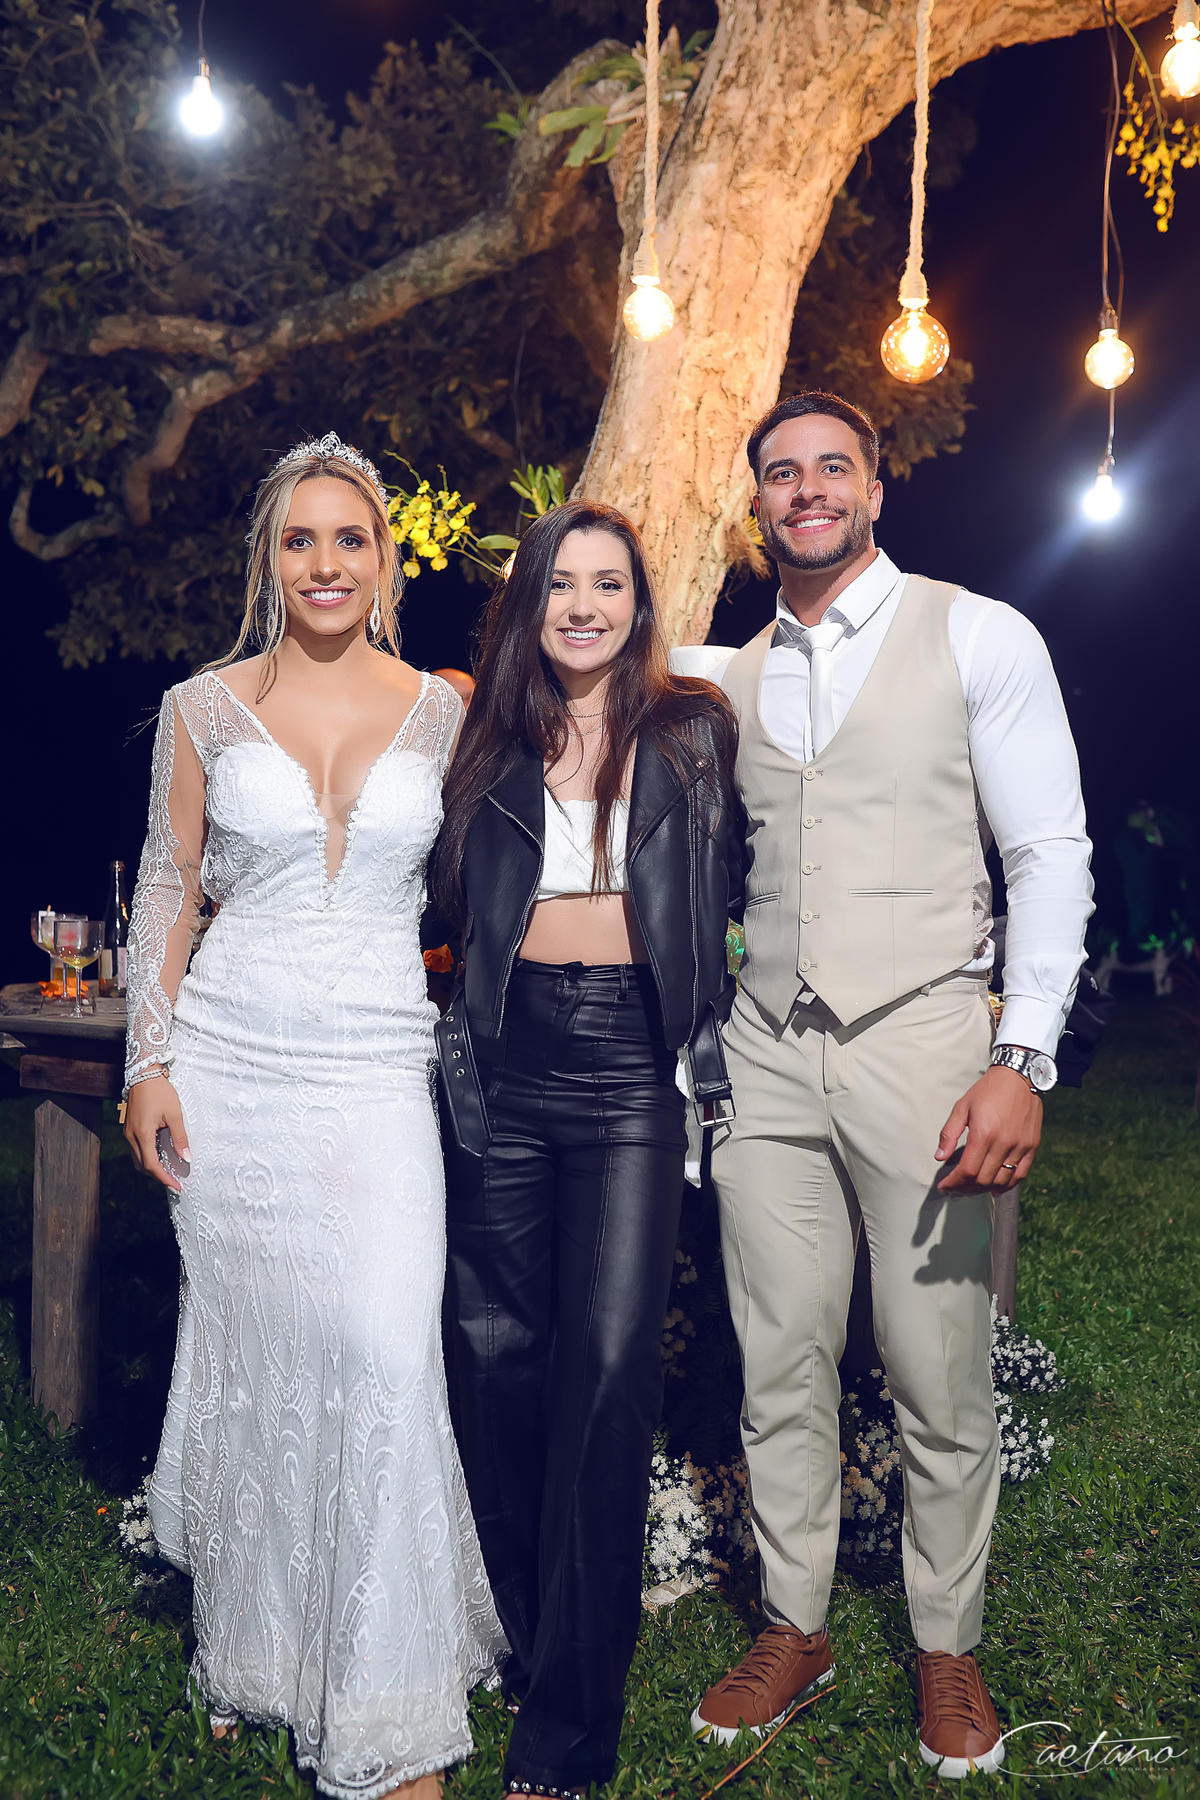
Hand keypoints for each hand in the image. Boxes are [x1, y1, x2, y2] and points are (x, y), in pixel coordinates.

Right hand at [124, 1071, 190, 1192]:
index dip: (164, 1178)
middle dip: (158, 1176)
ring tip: (167, 1172)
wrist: (143, 1074)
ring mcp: (128, 1133)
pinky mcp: (128, 1128)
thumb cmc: (160, 1092)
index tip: (176, 1186)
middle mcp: (131, 1137)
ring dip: (151, 1168)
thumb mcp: (175, 1114)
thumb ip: (180, 1137)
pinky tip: (158, 1157)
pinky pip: (136, 1150)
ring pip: (137, 1159)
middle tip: (174, 1182)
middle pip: (142, 1166)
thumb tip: (186, 1157)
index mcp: (142, 1135)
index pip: (152, 1165)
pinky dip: (146, 1157)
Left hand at [934, 1065, 1041, 1194]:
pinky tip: (996, 1188)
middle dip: (965, 1188)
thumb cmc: (989, 1090)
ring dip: (984, 1189)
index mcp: (983, 1134)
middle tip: (955, 1187)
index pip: (967, 1170)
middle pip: (983, 1179)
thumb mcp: (962, 1107)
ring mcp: (1020, 1146)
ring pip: (1001, 1180)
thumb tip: (939, 1156)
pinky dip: (1007, 1185)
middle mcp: (1003, 1143)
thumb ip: (949, 1133)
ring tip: (972, 1187)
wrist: (1019, 1077)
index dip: (953, 1182)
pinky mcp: (1031, 1146)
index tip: (945, 1186)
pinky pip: (1020, 1174)